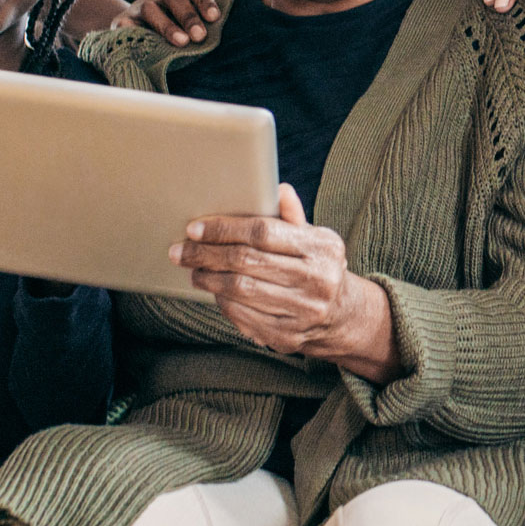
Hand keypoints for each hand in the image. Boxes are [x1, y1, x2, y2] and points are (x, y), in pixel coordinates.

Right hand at [118, 0, 220, 46]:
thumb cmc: (176, 29)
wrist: (136, 34)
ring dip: (168, 26)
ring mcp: (139, 7)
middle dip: (189, 15)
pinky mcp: (121, 22)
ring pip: (151, 9)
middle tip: (200, 35)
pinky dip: (134, 33)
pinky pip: (125, 25)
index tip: (215, 17)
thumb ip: (208, 16)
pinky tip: (147, 44)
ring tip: (182, 42)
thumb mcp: (193, 20)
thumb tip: (233, 16)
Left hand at [171, 185, 400, 380]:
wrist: (343, 316)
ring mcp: (303, 311)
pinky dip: (222, 301)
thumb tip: (277, 189)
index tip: (195, 228)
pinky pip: (243, 316)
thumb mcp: (315, 238)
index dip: (224, 229)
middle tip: (181, 251)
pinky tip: (214, 291)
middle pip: (247, 261)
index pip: (263, 232)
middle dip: (206, 254)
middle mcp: (316, 279)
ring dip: (209, 279)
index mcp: (322, 247)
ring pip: (241, 290)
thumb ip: (292, 216)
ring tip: (194, 270)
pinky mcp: (288, 336)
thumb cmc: (318, 267)